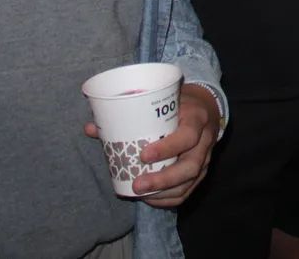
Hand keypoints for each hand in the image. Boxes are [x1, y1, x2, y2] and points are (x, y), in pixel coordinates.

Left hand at [84, 83, 218, 206]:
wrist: (206, 107)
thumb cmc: (180, 103)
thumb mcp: (163, 100)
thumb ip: (131, 113)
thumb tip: (92, 128)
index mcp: (196, 118)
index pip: (188, 135)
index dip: (167, 148)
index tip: (143, 155)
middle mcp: (205, 140)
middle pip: (191, 166)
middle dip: (163, 179)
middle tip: (137, 185)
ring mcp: (206, 158)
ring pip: (190, 181)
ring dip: (164, 192)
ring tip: (140, 194)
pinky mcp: (202, 170)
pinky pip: (189, 190)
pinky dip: (169, 198)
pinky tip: (151, 199)